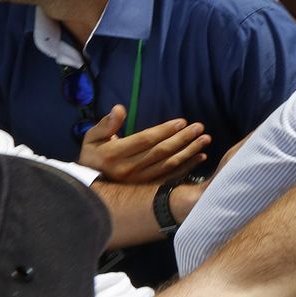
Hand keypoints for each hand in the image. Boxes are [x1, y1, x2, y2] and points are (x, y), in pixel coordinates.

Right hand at [79, 105, 211, 183]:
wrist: (89, 185)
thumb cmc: (93, 156)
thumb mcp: (92, 138)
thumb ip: (106, 124)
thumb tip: (119, 108)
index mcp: (115, 155)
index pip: (146, 140)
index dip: (165, 130)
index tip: (182, 121)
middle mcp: (129, 169)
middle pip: (161, 152)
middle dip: (183, 138)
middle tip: (200, 127)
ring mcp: (140, 181)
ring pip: (169, 164)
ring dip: (190, 151)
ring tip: (205, 139)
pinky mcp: (147, 187)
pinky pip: (171, 177)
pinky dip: (188, 167)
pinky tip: (201, 157)